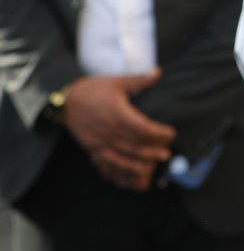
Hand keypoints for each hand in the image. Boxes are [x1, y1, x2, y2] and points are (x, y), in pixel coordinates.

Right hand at [62, 70, 174, 190]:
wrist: (65, 101)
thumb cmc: (92, 90)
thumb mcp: (116, 82)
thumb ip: (139, 80)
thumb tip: (157, 72)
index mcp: (119, 115)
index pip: (144, 129)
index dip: (160, 134)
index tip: (170, 134)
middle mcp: (110, 132)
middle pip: (136, 147)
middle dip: (153, 153)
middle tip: (166, 154)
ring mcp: (100, 143)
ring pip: (122, 160)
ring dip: (138, 166)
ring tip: (150, 168)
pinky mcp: (92, 149)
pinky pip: (105, 165)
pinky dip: (116, 173)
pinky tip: (126, 178)